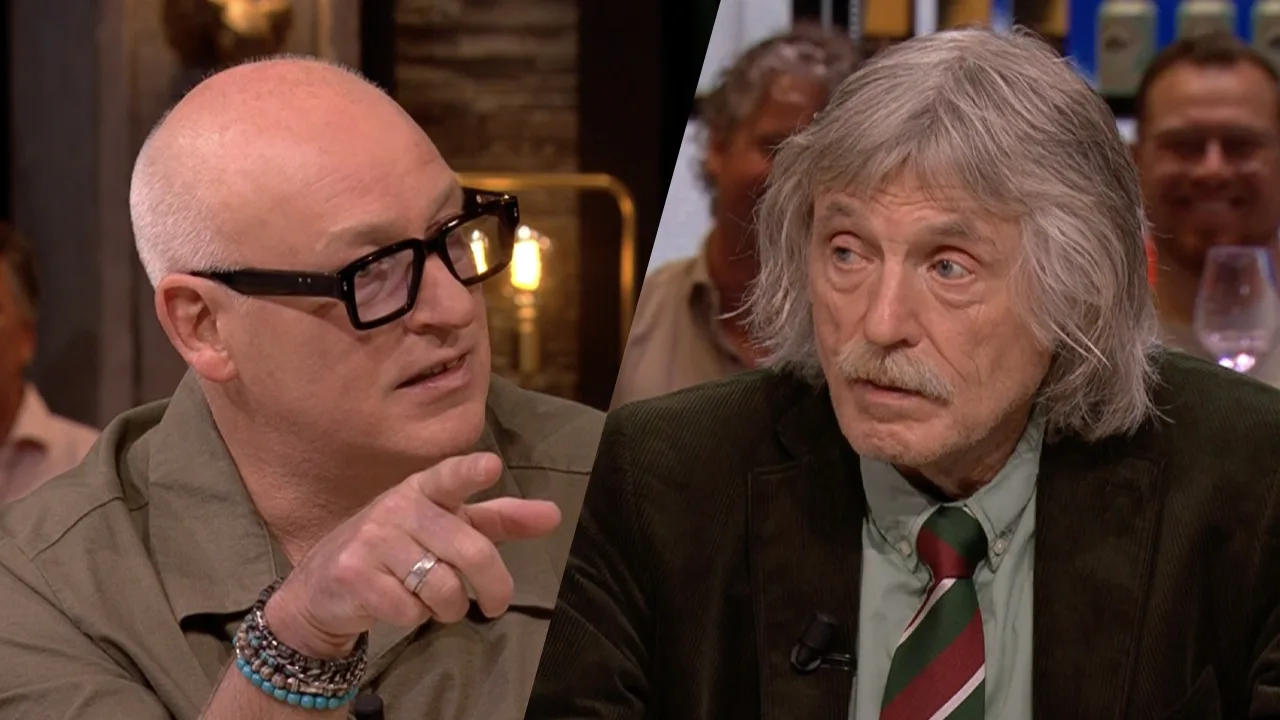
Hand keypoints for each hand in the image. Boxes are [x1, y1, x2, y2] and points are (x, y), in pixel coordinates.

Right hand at [263, 452, 561, 658]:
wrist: (324, 587)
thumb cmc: (399, 550)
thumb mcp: (447, 528)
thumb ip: (498, 521)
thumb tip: (554, 515)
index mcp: (423, 489)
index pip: (449, 476)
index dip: (470, 472)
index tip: (491, 466)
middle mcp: (398, 507)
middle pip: (471, 552)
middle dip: (495, 587)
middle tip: (496, 605)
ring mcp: (372, 539)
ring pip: (443, 588)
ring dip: (450, 608)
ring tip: (436, 602)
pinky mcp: (353, 574)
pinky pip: (410, 610)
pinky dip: (415, 618)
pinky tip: (399, 606)